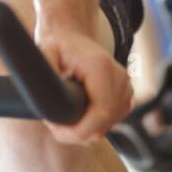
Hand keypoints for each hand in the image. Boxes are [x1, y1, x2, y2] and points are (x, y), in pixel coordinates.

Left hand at [37, 27, 133, 145]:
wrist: (75, 39)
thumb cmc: (59, 46)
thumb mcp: (46, 53)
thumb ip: (46, 73)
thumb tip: (45, 95)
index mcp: (101, 68)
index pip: (100, 113)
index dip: (78, 130)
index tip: (55, 128)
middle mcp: (120, 78)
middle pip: (102, 125)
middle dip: (76, 133)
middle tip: (54, 123)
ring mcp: (126, 89)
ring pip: (105, 128)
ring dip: (83, 129)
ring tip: (64, 113)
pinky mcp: (125, 98)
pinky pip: (110, 123)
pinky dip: (92, 125)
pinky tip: (77, 112)